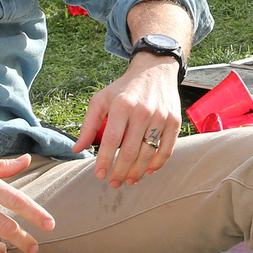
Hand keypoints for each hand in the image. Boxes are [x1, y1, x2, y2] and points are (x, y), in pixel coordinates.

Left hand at [74, 56, 182, 187]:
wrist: (155, 70)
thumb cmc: (124, 88)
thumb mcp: (101, 99)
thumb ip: (89, 124)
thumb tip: (78, 149)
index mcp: (122, 105)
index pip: (111, 140)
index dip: (105, 161)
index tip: (99, 175)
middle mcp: (142, 111)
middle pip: (130, 151)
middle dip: (120, 171)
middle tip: (113, 183)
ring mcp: (160, 116)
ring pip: (148, 153)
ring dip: (137, 172)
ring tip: (128, 180)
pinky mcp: (174, 120)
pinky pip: (167, 149)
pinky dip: (158, 163)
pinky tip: (148, 170)